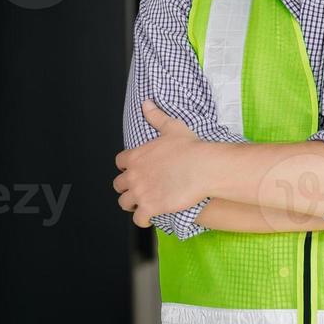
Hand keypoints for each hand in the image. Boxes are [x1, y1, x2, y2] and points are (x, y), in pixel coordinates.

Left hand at [113, 100, 214, 228]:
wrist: (204, 167)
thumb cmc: (190, 148)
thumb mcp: (172, 127)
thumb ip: (156, 117)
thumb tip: (146, 104)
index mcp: (136, 156)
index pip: (120, 162)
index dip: (128, 166)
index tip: (136, 169)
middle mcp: (134, 175)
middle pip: (119, 184)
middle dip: (127, 187)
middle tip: (139, 188)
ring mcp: (140, 193)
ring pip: (124, 203)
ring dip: (132, 204)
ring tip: (142, 204)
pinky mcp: (150, 208)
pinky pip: (138, 219)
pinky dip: (142, 220)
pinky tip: (150, 218)